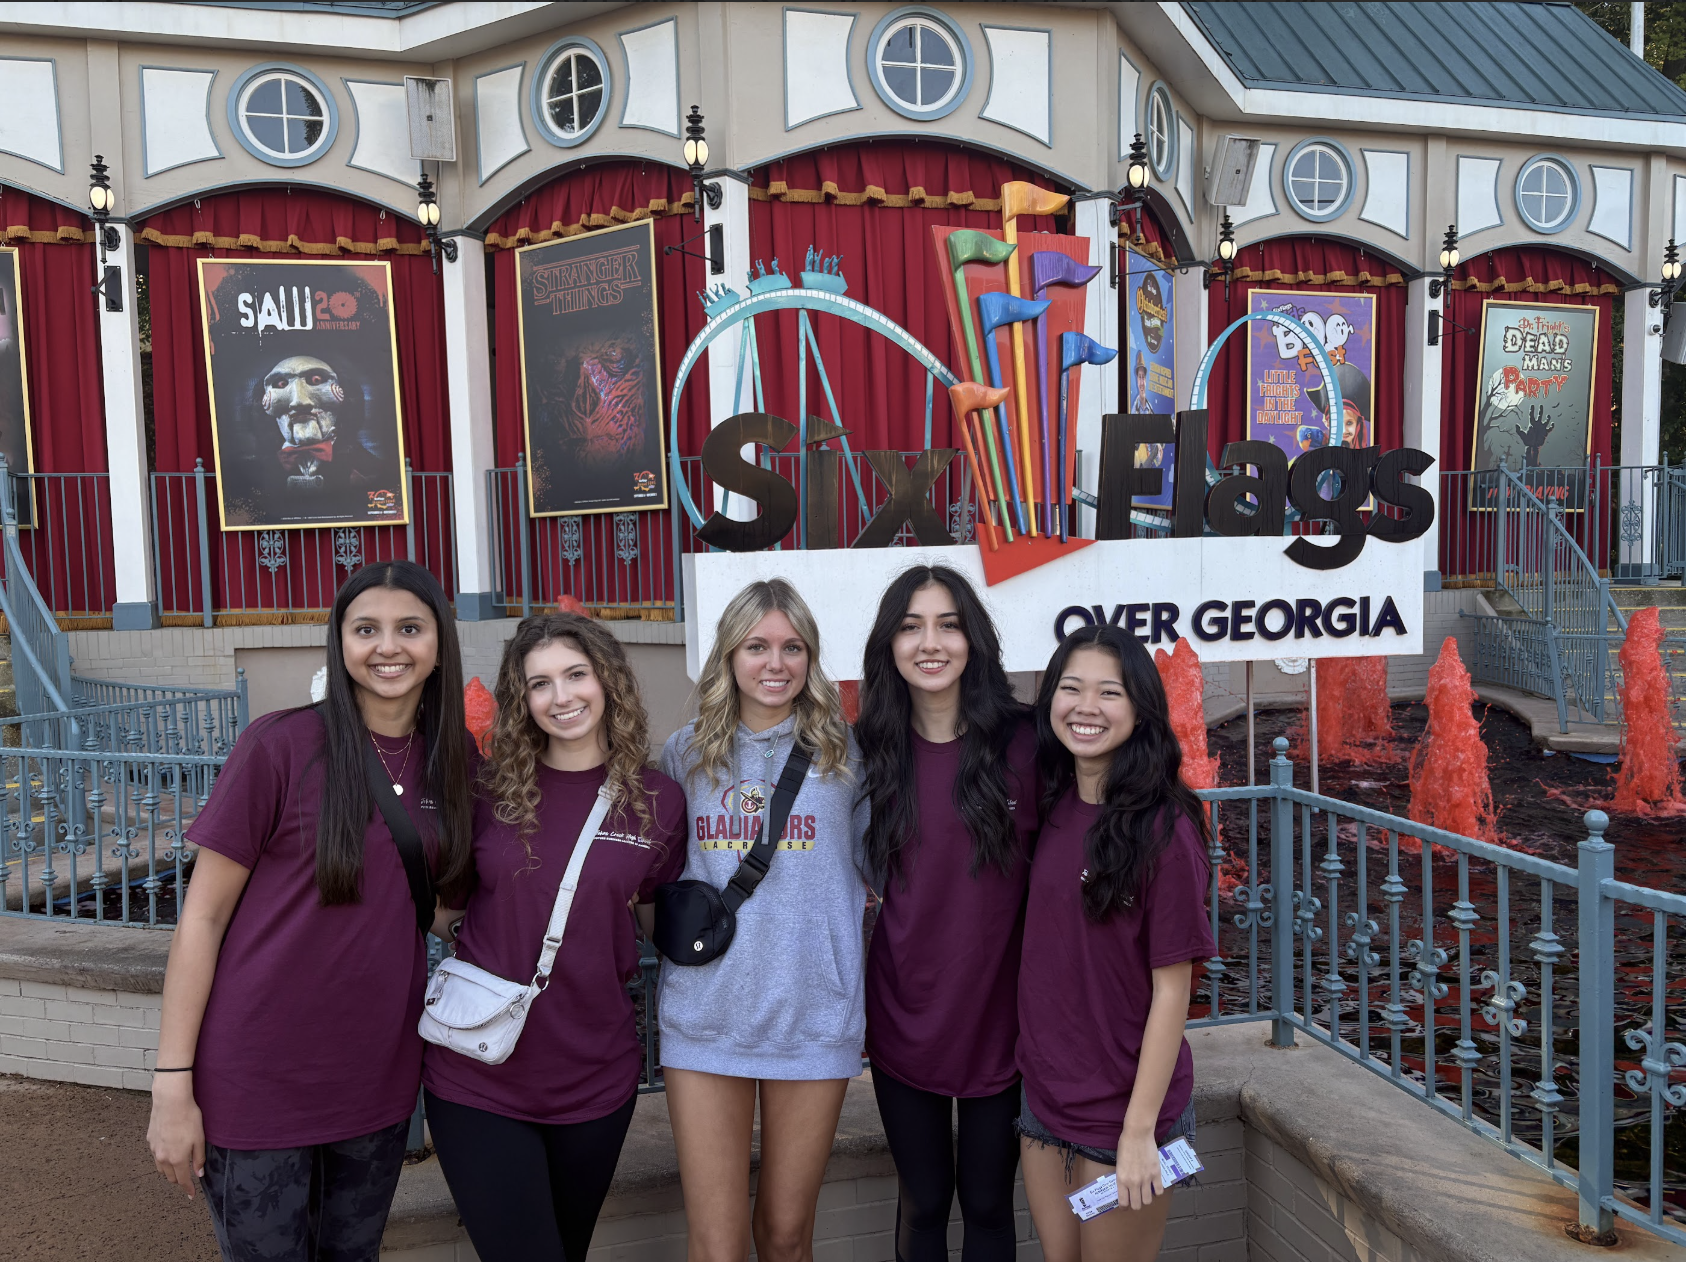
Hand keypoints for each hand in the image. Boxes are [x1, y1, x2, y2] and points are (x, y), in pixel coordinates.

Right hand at [147, 1074, 205, 1196]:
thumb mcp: (199, 1139)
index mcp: (177, 1159)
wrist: (170, 1102)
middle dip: (178, 1180)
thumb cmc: (188, 1118)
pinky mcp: (150, 1141)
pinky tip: (169, 1151)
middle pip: (170, 1176)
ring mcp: (154, 1149)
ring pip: (161, 1168)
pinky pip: (156, 1156)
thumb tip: (198, 1173)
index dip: (187, 1189)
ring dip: (169, 1171)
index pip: (182, 1180)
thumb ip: (198, 1158)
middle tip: (187, 1178)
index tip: (191, 1195)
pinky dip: (162, 1159)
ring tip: (178, 1167)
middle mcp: (163, 1158)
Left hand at [1112, 1129, 1162, 1210]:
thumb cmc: (1125, 1145)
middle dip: (1136, 1205)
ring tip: (1145, 1193)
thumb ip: (1122, 1177)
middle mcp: (1134, 1182)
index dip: (1124, 1207)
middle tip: (1136, 1200)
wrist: (1138, 1134)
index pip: (1123, 1202)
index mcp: (1121, 1180)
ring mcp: (1146, 1179)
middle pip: (1137, 1205)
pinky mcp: (1156, 1174)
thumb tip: (1125, 1187)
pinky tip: (1154, 1187)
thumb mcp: (1119, 1163)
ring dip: (1146, 1199)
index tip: (1125, 1206)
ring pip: (1148, 1201)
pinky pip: (1159, 1191)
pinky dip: (1157, 1191)